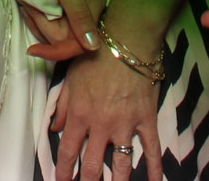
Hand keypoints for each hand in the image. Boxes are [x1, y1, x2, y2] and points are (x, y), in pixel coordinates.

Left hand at [24, 0, 105, 61]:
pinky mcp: (61, 15)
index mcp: (95, 7)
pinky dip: (34, 19)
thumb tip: (93, 47)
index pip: (79, 44)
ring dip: (36, 22)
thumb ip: (79, 14)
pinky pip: (46, 28)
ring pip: (52, 36)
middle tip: (29, 6)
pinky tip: (29, 6)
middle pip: (63, 41)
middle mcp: (87, 15)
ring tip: (28, 2)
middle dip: (42, 27)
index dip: (57, 51)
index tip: (32, 50)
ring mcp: (73, 16)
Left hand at [51, 45, 162, 179]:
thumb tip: (54, 128)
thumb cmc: (95, 55)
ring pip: (122, 165)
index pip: (68, 153)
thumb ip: (61, 106)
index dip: (64, 173)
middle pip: (93, 166)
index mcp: (79, 114)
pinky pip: (152, 150)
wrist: (127, 40)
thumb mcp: (70, 78)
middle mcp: (100, 125)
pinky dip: (155, 169)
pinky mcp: (146, 120)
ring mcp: (125, 125)